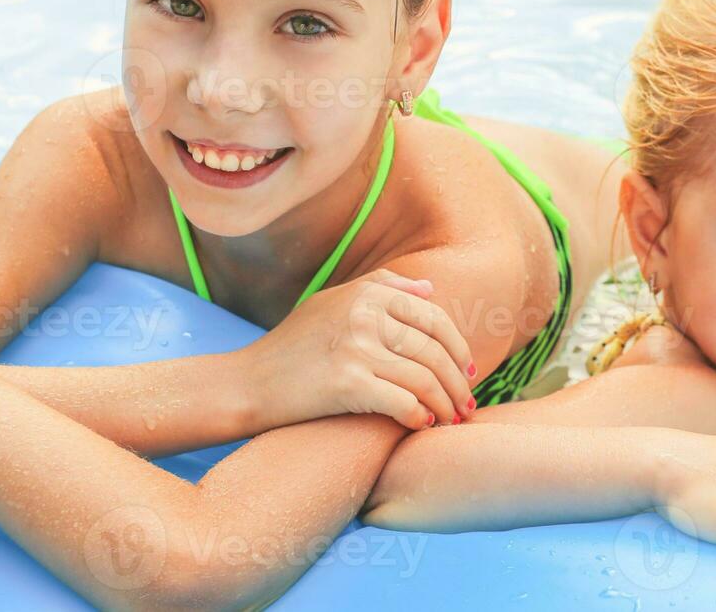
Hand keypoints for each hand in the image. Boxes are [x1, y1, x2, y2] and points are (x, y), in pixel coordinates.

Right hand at [243, 269, 475, 431]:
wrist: (248, 383)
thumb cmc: (292, 346)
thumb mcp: (332, 302)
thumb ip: (381, 288)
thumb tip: (430, 289)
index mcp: (366, 294)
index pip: (434, 319)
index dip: (458, 348)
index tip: (468, 371)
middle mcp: (364, 315)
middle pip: (434, 350)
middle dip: (458, 382)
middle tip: (467, 405)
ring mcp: (356, 348)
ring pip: (425, 379)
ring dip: (446, 405)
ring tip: (452, 421)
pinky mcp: (348, 383)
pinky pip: (404, 403)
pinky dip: (420, 417)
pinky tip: (423, 426)